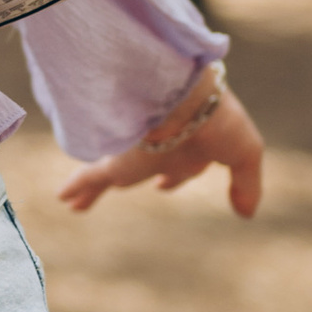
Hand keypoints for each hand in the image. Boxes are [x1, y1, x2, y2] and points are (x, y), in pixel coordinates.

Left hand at [56, 85, 263, 219]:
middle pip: (142, 168)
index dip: (175, 177)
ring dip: (95, 189)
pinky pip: (90, 178)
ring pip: (110, 176)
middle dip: (134, 178)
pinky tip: (63, 198)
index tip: (164, 185)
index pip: (180, 166)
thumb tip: (247, 214)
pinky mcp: (114, 159)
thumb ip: (246, 183)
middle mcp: (160, 149)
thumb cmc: (217, 119)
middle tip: (122, 186)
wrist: (180, 97)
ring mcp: (134, 152)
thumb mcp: (244, 153)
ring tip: (76, 203)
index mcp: (190, 146)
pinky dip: (78, 188)